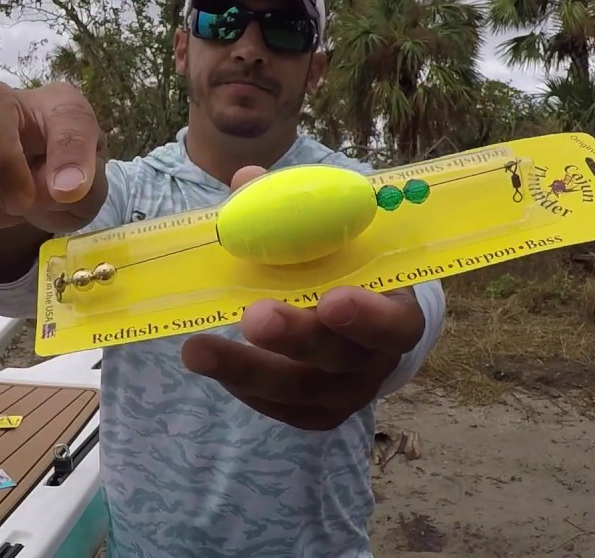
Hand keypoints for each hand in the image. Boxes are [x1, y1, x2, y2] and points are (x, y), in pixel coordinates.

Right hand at [0, 80, 107, 233]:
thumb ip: (81, 187)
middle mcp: (9, 102)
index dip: (68, 150)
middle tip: (19, 204)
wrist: (33, 196)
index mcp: (58, 106)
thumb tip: (61, 189)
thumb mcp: (88, 192)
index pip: (66, 112)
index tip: (70, 192)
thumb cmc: (62, 183)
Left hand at [180, 166, 426, 430]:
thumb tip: (246, 180)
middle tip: (254, 317)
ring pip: (299, 390)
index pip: (396, 323)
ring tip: (197, 349)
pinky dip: (240, 386)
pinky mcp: (315, 414)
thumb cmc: (344, 268)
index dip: (368, 315)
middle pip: (340, 359)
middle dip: (295, 338)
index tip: (332, 298)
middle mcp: (377, 360)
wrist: (359, 322)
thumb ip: (293, 210)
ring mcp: (347, 393)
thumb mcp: (331, 237)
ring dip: (245, 369)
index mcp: (397, 311)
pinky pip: (278, 408)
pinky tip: (208, 362)